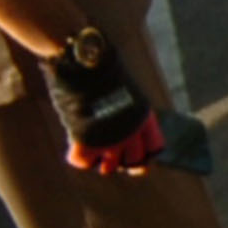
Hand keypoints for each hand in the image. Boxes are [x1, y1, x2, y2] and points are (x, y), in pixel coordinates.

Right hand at [40, 36, 163, 170]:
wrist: (83, 60)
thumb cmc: (100, 70)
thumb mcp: (124, 92)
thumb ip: (126, 115)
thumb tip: (120, 138)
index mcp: (144, 117)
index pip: (154, 149)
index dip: (144, 154)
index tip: (132, 153)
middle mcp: (132, 132)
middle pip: (134, 164)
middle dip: (121, 162)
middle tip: (108, 154)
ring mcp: (110, 139)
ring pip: (108, 168)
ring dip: (98, 160)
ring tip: (89, 147)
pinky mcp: (86, 141)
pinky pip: (82, 162)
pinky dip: (76, 157)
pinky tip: (73, 146)